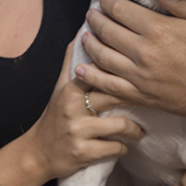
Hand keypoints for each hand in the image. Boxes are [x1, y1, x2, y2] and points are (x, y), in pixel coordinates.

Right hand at [24, 41, 144, 180]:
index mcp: (71, 89)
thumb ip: (71, 60)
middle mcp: (73, 107)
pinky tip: (126, 146)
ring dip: (135, 130)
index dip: (122, 70)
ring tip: (140, 131)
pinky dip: (124, 148)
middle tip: (149, 100)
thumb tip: (83, 31)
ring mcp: (78, 131)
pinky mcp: (84, 153)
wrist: (36, 154)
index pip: (101, 71)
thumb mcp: (59, 88)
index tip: (139, 71)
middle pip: (113, 94)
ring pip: (120, 124)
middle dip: (134, 97)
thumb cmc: (53, 117)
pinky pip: (115, 148)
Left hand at [75, 0, 185, 125]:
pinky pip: (109, 86)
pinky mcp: (140, 95)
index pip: (121, 10)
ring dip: (90, 44)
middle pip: (108, 31)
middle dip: (96, 20)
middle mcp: (144, 51)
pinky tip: (82, 69)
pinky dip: (92, 77)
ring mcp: (140, 76)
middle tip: (91, 15)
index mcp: (158, 28)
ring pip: (103, 57)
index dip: (108, 2)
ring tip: (85, 36)